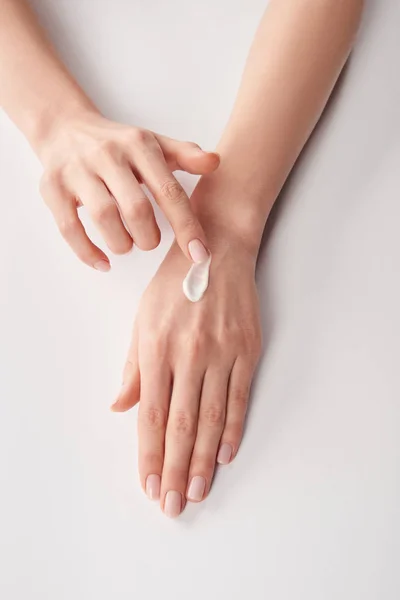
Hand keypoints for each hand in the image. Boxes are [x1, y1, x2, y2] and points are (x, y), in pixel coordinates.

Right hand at [37, 111, 218, 270]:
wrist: (65, 128)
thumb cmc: (118, 145)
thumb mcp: (154, 144)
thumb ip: (185, 155)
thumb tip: (215, 162)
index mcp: (139, 144)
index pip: (169, 190)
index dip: (187, 226)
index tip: (200, 255)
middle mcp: (107, 155)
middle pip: (136, 208)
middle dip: (149, 237)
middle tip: (150, 242)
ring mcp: (77, 170)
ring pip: (103, 217)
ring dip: (122, 243)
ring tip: (127, 244)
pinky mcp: (52, 187)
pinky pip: (69, 227)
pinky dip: (88, 251)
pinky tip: (103, 262)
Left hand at [112, 226, 261, 516]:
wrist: (216, 250)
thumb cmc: (173, 285)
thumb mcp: (142, 319)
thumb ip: (133, 367)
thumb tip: (122, 407)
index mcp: (156, 348)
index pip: (150, 415)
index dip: (149, 455)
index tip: (148, 483)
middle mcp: (188, 355)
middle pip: (180, 424)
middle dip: (174, 469)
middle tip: (172, 504)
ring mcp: (221, 353)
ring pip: (211, 418)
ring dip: (202, 459)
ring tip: (197, 491)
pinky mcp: (247, 349)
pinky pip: (240, 397)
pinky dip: (233, 429)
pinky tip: (225, 454)